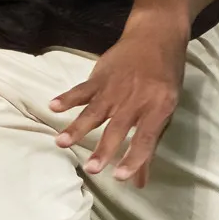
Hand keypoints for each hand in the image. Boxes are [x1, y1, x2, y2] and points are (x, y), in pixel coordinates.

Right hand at [51, 23, 189, 183]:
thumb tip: (139, 182)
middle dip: (104, 148)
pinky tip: (53, 106)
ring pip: (95, 111)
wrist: (156, 36)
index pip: (146, 138)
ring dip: (77, 127)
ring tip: (61, 143)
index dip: (134, 158)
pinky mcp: (100, 76)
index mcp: (158, 107)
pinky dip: (67, 98)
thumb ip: (149, 146)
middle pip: (118, 128)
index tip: (121, 177)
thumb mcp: (165, 111)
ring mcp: (116, 87)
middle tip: (92, 169)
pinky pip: (82, 89)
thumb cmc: (164, 80)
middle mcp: (136, 99)